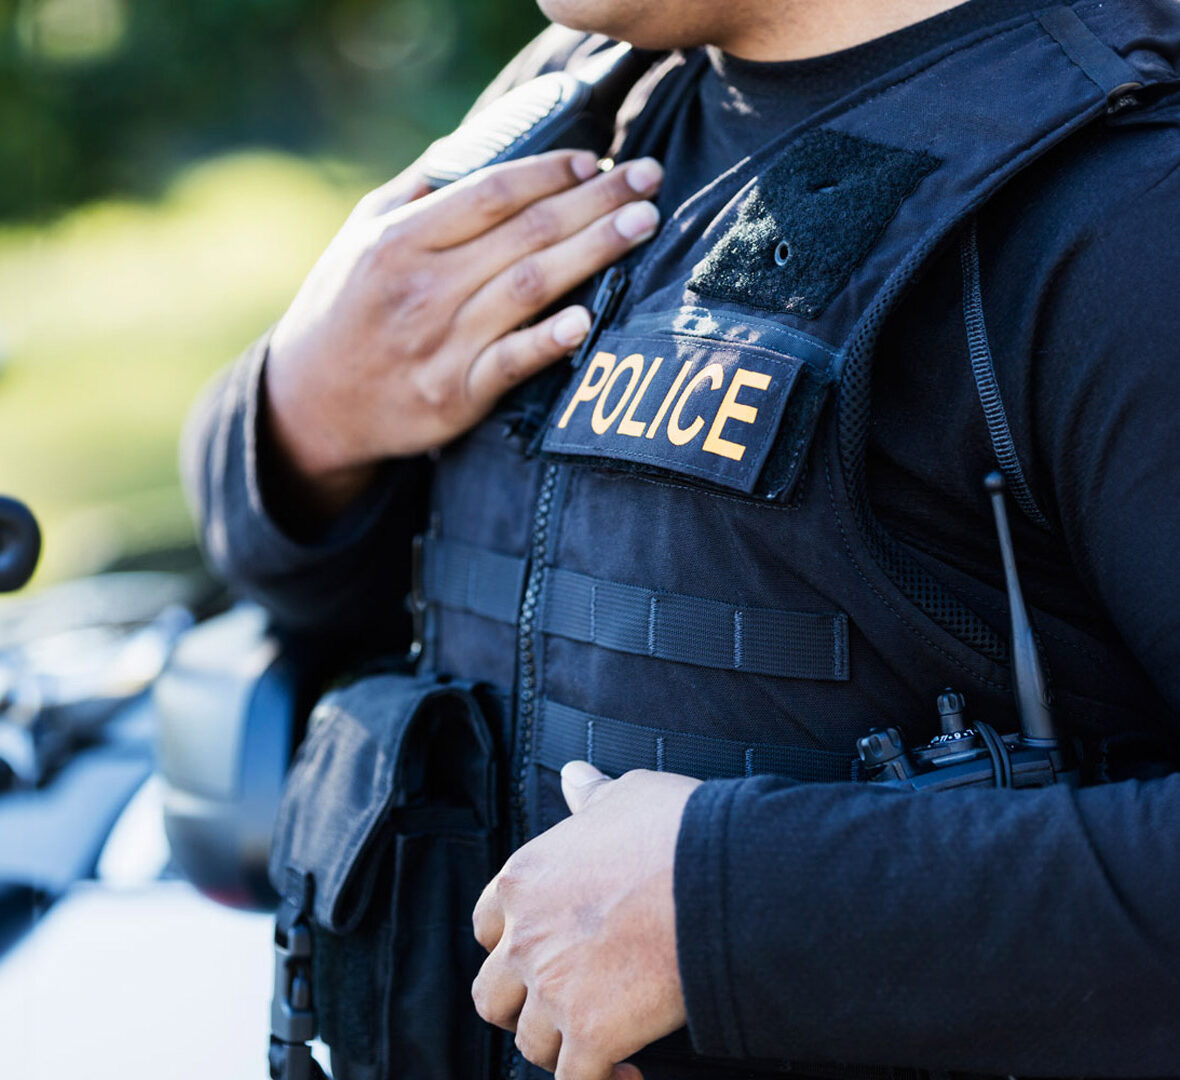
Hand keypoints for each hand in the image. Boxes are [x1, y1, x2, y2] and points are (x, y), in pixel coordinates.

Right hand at [264, 151, 662, 515]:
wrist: (313, 402)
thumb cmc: (347, 308)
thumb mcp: (362, 235)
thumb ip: (418, 192)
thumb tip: (479, 147)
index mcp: (400, 240)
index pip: (492, 193)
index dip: (551, 172)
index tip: (595, 160)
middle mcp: (422, 287)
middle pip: (525, 233)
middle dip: (595, 201)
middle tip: (648, 179)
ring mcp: (440, 344)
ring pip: (529, 287)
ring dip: (593, 253)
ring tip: (642, 226)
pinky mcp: (454, 395)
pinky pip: (511, 364)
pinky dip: (550, 340)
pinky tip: (589, 319)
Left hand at [472, 762, 701, 1079]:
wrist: (717, 877)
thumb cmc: (675, 829)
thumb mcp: (626, 796)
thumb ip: (591, 796)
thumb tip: (575, 776)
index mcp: (524, 879)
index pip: (487, 924)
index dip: (512, 941)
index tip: (543, 948)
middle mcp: (525, 937)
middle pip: (492, 995)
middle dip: (522, 1005)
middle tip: (564, 1003)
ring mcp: (553, 989)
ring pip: (530, 1044)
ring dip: (562, 1046)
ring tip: (602, 1039)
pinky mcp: (591, 1034)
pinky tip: (629, 1072)